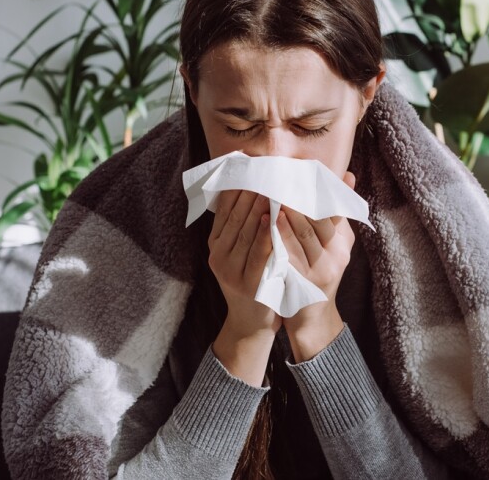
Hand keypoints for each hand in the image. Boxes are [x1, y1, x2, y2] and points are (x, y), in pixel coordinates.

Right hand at [208, 189, 279, 385]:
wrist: (251, 322)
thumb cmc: (253, 279)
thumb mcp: (242, 251)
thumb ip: (245, 224)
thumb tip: (258, 188)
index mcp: (216, 243)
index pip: (225, 208)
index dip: (238, 186)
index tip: (252, 165)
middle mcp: (218, 254)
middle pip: (235, 216)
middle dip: (251, 191)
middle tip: (266, 170)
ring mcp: (229, 269)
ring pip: (244, 232)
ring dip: (257, 208)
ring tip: (271, 187)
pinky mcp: (245, 283)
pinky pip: (256, 254)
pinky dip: (264, 235)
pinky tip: (272, 219)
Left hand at [280, 171, 356, 361]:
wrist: (311, 316)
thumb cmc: (320, 271)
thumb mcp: (335, 244)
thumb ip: (336, 214)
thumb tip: (347, 175)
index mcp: (342, 246)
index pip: (332, 214)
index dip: (317, 193)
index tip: (302, 174)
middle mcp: (334, 259)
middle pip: (317, 223)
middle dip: (298, 200)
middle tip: (281, 179)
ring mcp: (318, 272)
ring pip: (303, 238)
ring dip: (287, 215)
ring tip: (272, 195)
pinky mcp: (301, 283)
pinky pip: (288, 256)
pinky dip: (278, 237)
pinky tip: (266, 222)